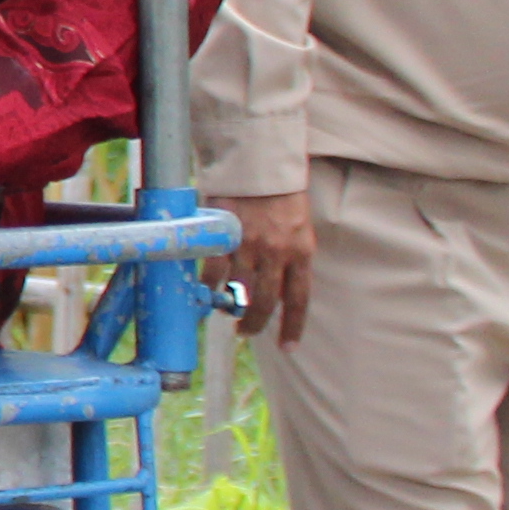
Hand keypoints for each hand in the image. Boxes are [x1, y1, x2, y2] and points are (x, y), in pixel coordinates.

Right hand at [215, 189, 315, 347]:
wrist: (258, 163)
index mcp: (301, 251)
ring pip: (239, 291)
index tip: (288, 347)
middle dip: (257, 324)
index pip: (299, 299)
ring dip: (232, 308)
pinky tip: (207, 289)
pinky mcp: (225, 237)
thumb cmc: (281, 192)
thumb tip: (279, 284)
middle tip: (247, 332)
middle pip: (267, 302)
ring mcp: (250, 247)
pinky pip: (214, 272)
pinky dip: (209, 285)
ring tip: (226, 313)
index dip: (293, 326)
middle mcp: (277, 254)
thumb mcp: (299, 225)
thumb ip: (292, 254)